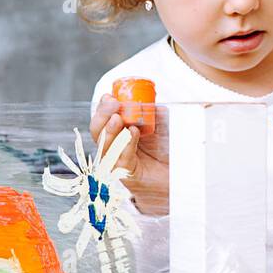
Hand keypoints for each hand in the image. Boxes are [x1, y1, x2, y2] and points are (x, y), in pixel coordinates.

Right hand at [89, 94, 169, 215]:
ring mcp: (117, 163)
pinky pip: (122, 159)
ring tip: (118, 119)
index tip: (109, 97)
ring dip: (110, 131)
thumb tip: (146, 100)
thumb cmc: (164, 151)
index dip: (102, 108)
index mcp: (116, 134)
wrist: (175, 175)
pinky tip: (133, 133)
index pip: (101, 120)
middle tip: (113, 104)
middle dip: (102, 116)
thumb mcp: (159, 125)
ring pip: (105, 147)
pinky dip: (127, 144)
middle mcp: (112, 148)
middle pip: (97, 133)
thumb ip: (151, 112)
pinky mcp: (127, 175)